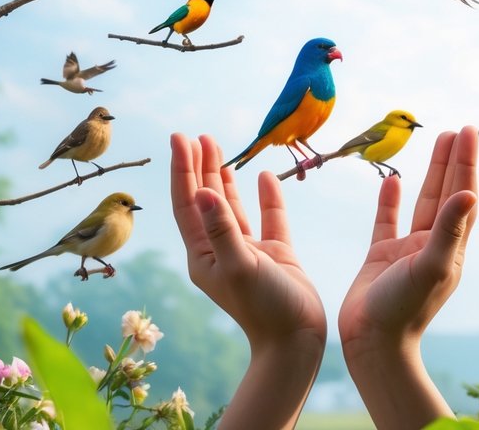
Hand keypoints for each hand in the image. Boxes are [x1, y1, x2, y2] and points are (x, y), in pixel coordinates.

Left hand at [170, 133, 324, 427]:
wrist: (298, 342)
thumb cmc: (265, 309)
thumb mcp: (240, 265)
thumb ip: (222, 228)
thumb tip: (202, 191)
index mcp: (202, 254)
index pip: (186, 203)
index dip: (182, 169)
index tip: (180, 138)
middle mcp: (219, 250)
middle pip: (203, 200)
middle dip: (199, 166)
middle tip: (198, 135)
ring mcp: (246, 252)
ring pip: (230, 206)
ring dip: (222, 177)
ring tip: (217, 147)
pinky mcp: (273, 255)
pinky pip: (267, 218)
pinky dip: (264, 196)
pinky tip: (263, 176)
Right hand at [338, 127, 478, 427]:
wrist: (372, 343)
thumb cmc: (404, 309)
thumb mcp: (431, 266)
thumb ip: (448, 229)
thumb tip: (469, 193)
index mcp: (450, 248)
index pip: (464, 196)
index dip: (467, 163)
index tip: (470, 132)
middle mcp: (432, 245)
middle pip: (448, 194)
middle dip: (455, 161)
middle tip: (459, 130)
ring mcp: (407, 250)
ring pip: (422, 202)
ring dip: (431, 173)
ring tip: (437, 141)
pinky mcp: (381, 257)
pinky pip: (387, 221)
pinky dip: (390, 200)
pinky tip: (391, 179)